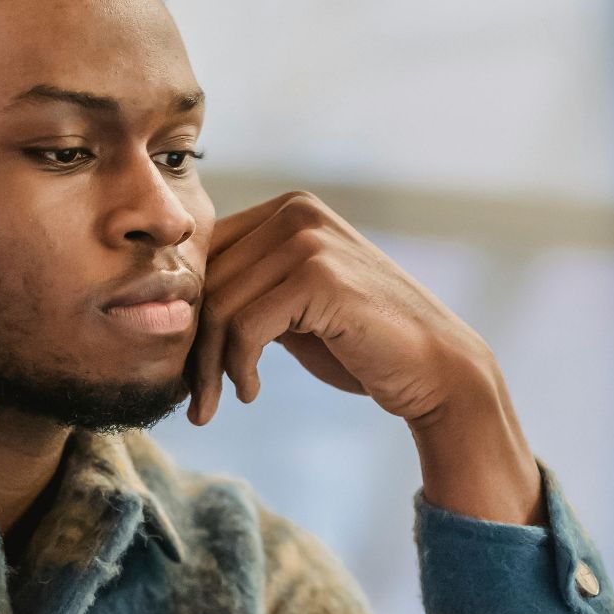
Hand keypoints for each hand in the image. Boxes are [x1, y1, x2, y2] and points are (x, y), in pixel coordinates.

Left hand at [190, 190, 541, 524]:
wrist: (436, 370)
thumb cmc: (361, 345)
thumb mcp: (293, 307)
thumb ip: (249, 291)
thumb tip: (176, 308)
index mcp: (288, 210)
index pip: (205, 255)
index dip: (188, 313)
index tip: (184, 367)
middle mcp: (296, 212)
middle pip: (207, 280)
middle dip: (193, 346)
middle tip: (194, 397)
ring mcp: (309, 239)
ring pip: (220, 306)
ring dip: (211, 366)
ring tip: (217, 402)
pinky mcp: (318, 276)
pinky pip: (246, 326)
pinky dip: (238, 367)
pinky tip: (250, 393)